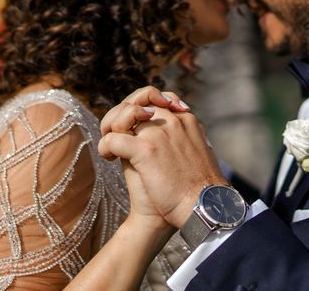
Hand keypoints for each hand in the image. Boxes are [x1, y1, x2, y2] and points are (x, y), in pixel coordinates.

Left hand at [99, 90, 226, 227]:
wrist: (203, 207)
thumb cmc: (200, 189)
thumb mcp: (196, 153)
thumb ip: (182, 139)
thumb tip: (167, 141)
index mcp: (186, 120)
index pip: (157, 101)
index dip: (140, 111)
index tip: (135, 129)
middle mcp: (172, 121)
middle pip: (136, 104)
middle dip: (122, 117)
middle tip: (117, 136)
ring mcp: (158, 133)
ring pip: (122, 115)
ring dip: (111, 128)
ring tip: (112, 148)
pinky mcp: (145, 149)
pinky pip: (113, 138)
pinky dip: (105, 147)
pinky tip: (110, 158)